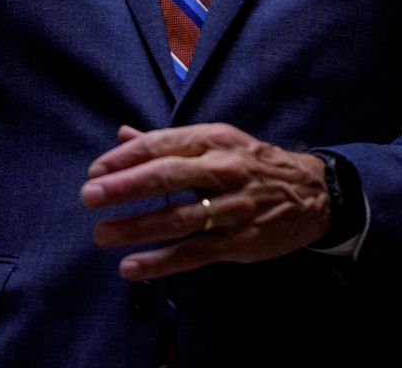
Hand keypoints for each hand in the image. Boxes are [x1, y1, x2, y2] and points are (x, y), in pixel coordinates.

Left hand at [81, 123, 330, 279]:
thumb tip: (121, 134)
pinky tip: (132, 268)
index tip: (95, 171)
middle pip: (167, 177)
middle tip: (90, 197)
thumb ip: (167, 142)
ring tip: (102, 234)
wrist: (311, 193)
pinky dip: (160, 262)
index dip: (125, 157)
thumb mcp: (216, 142)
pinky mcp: (239, 242)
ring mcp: (232, 208)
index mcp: (213, 140)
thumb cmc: (252, 164)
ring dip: (136, 227)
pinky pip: (194, 253)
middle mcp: (223, 170)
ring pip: (178, 218)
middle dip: (125, 187)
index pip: (161, 144)